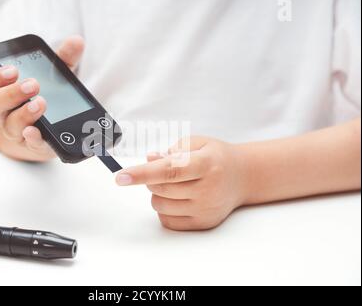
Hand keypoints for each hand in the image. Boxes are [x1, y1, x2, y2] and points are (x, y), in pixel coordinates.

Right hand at [0, 35, 84, 160]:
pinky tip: (36, 131)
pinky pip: (30, 144)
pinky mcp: (34, 145)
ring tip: (41, 103)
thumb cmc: (49, 97)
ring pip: (11, 125)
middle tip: (32, 84)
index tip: (12, 70)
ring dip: (24, 113)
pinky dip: (32, 138)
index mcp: (3, 93)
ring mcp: (18, 131)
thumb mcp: (55, 76)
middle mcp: (5, 114)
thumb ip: (63, 59)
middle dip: (12, 93)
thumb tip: (76, 41)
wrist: (54, 130)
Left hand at [115, 137, 247, 230]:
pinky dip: (164, 208)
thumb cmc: (217, 157)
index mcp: (207, 164)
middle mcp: (208, 189)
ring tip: (175, 184)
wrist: (243, 177)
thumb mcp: (197, 142)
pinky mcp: (203, 223)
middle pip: (160, 188)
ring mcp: (206, 209)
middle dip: (152, 178)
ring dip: (158, 193)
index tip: (120, 177)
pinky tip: (177, 197)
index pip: (169, 171)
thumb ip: (172, 150)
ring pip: (159, 205)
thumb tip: (149, 159)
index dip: (142, 173)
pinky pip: (167, 220)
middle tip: (166, 170)